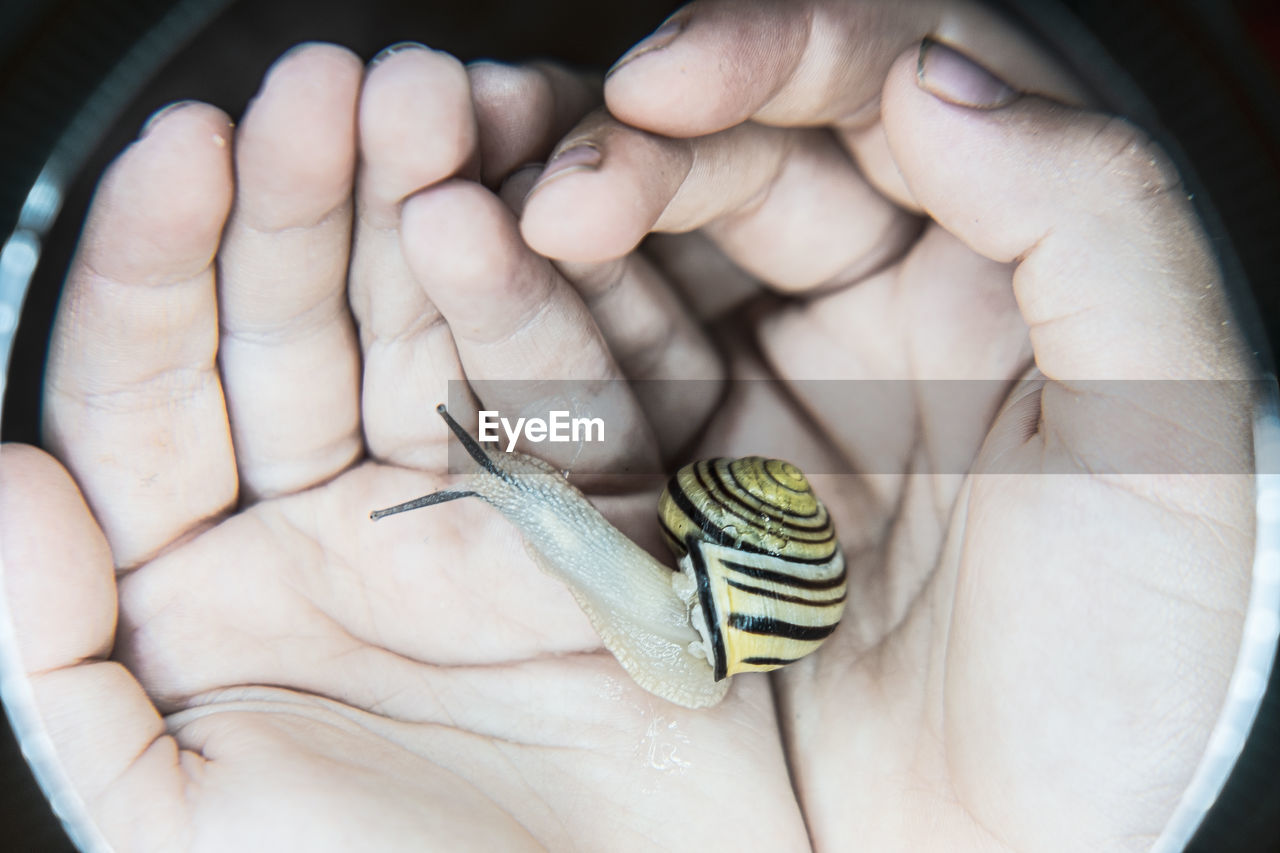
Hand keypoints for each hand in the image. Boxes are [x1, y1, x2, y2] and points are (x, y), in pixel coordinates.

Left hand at [1, 43, 793, 851]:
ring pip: (416, 333)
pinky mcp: (576, 521)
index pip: (148, 387)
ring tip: (435, 101)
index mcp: (199, 593)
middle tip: (338, 86)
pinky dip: (536, 306)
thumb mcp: (176, 821)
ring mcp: (453, 516)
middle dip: (303, 198)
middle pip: (287, 329)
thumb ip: (58, 661)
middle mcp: (320, 534)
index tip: (197, 145)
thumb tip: (3, 484)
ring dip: (420, 214)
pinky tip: (515, 221)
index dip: (160, 255)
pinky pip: (548, 390)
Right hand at [515, 1, 1257, 848]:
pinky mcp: (675, 473)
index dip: (779, 57)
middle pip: (744, 162)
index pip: (890, 89)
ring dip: (556, 231)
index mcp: (1003, 264)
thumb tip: (935, 75)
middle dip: (643, 154)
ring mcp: (763, 384)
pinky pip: (593, 377)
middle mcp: (875, 304)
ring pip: (647, 258)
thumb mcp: (1167, 438)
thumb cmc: (1110, 667)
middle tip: (561, 191)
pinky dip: (526, 337)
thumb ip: (1092, 219)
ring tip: (467, 225)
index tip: (672, 80)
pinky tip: (469, 307)